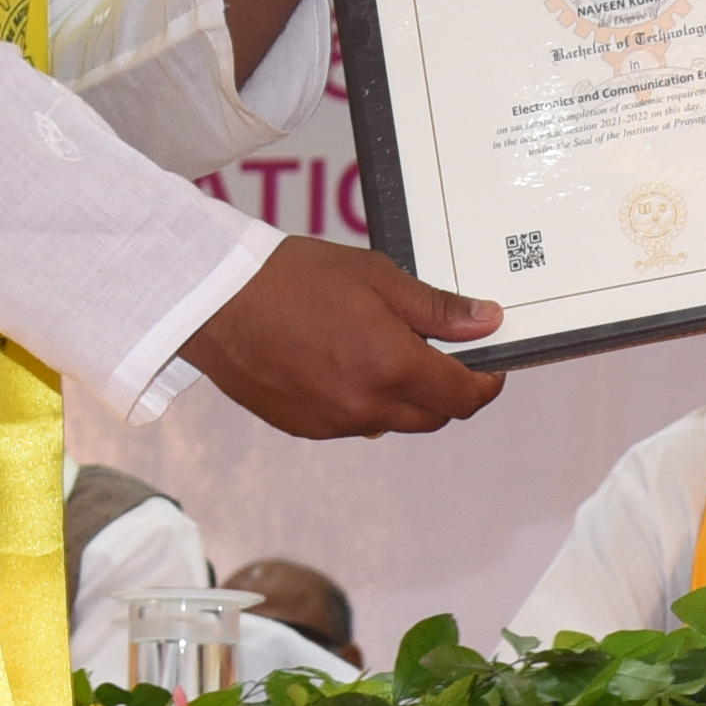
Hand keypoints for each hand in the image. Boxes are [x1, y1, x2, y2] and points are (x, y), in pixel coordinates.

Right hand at [177, 234, 501, 436]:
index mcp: (392, 367)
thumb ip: (437, 309)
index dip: (485, 383)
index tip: (489, 364)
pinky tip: (344, 363)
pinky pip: (354, 423)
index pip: (463, 396)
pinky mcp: (305, 428)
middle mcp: (366, 406)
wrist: (217, 301)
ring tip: (382, 348)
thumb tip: (487, 323)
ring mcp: (334, 423)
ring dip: (404, 397)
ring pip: (393, 422)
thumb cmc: (295, 279)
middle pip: (434, 416)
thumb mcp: (377, 278)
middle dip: (447, 390)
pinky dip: (364, 401)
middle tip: (440, 351)